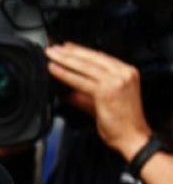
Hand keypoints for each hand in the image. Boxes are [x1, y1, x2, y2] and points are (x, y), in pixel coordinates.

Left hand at [45, 42, 151, 158]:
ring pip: (85, 66)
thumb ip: (85, 90)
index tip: (65, 46)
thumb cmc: (121, 121)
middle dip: (69, 52)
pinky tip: (54, 70)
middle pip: (91, 57)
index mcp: (126, 71)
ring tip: (50, 56)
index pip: (99, 55)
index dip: (80, 50)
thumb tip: (64, 85)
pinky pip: (81, 80)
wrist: (133, 137)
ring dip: (64, 60)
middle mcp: (123, 73)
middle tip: (53, 48)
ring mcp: (116, 81)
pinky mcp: (107, 91)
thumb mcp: (102, 99)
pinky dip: (65, 74)